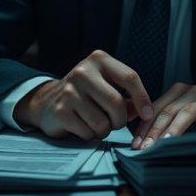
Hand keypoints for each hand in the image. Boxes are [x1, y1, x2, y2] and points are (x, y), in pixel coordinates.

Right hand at [13, 50, 154, 139]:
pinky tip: (82, 126)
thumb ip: (127, 97)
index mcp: (99, 60)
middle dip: (120, 120)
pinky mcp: (60, 110)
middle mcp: (83, 71)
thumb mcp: (106, 86)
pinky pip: (87, 132)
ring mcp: (69, 91)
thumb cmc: (86, 95)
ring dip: (104, 130)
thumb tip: (144, 112)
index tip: (148, 114)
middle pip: (116, 104)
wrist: (48, 101)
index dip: (143, 98)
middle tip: (115, 123)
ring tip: (96, 124)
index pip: (130, 77)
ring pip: (102, 122)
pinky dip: (90, 135)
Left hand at [132, 83, 195, 148]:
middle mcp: (194, 92)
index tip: (134, 143)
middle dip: (153, 130)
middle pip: (169, 110)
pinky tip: (194, 147)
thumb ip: (170, 118)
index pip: (157, 107)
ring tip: (161, 145)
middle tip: (143, 148)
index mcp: (181, 91)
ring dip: (172, 131)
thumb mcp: (190, 110)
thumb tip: (144, 139)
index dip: (144, 125)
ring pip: (187, 114)